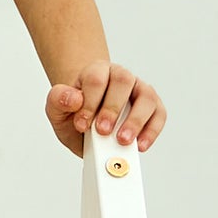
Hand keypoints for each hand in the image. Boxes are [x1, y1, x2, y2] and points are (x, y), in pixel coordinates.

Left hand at [46, 63, 161, 155]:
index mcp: (97, 72)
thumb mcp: (57, 110)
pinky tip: (140, 145)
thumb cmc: (76, 113)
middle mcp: (120, 76)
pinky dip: (152, 130)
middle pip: (123, 81)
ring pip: (146, 96)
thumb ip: (58, 101)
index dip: (89, 102)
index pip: (96, 79)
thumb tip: (74, 98)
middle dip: (112, 108)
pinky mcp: (153, 107)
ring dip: (136, 120)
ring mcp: (139, 90)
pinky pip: (159, 114)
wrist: (88, 122)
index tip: (82, 124)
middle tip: (103, 131)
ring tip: (123, 140)